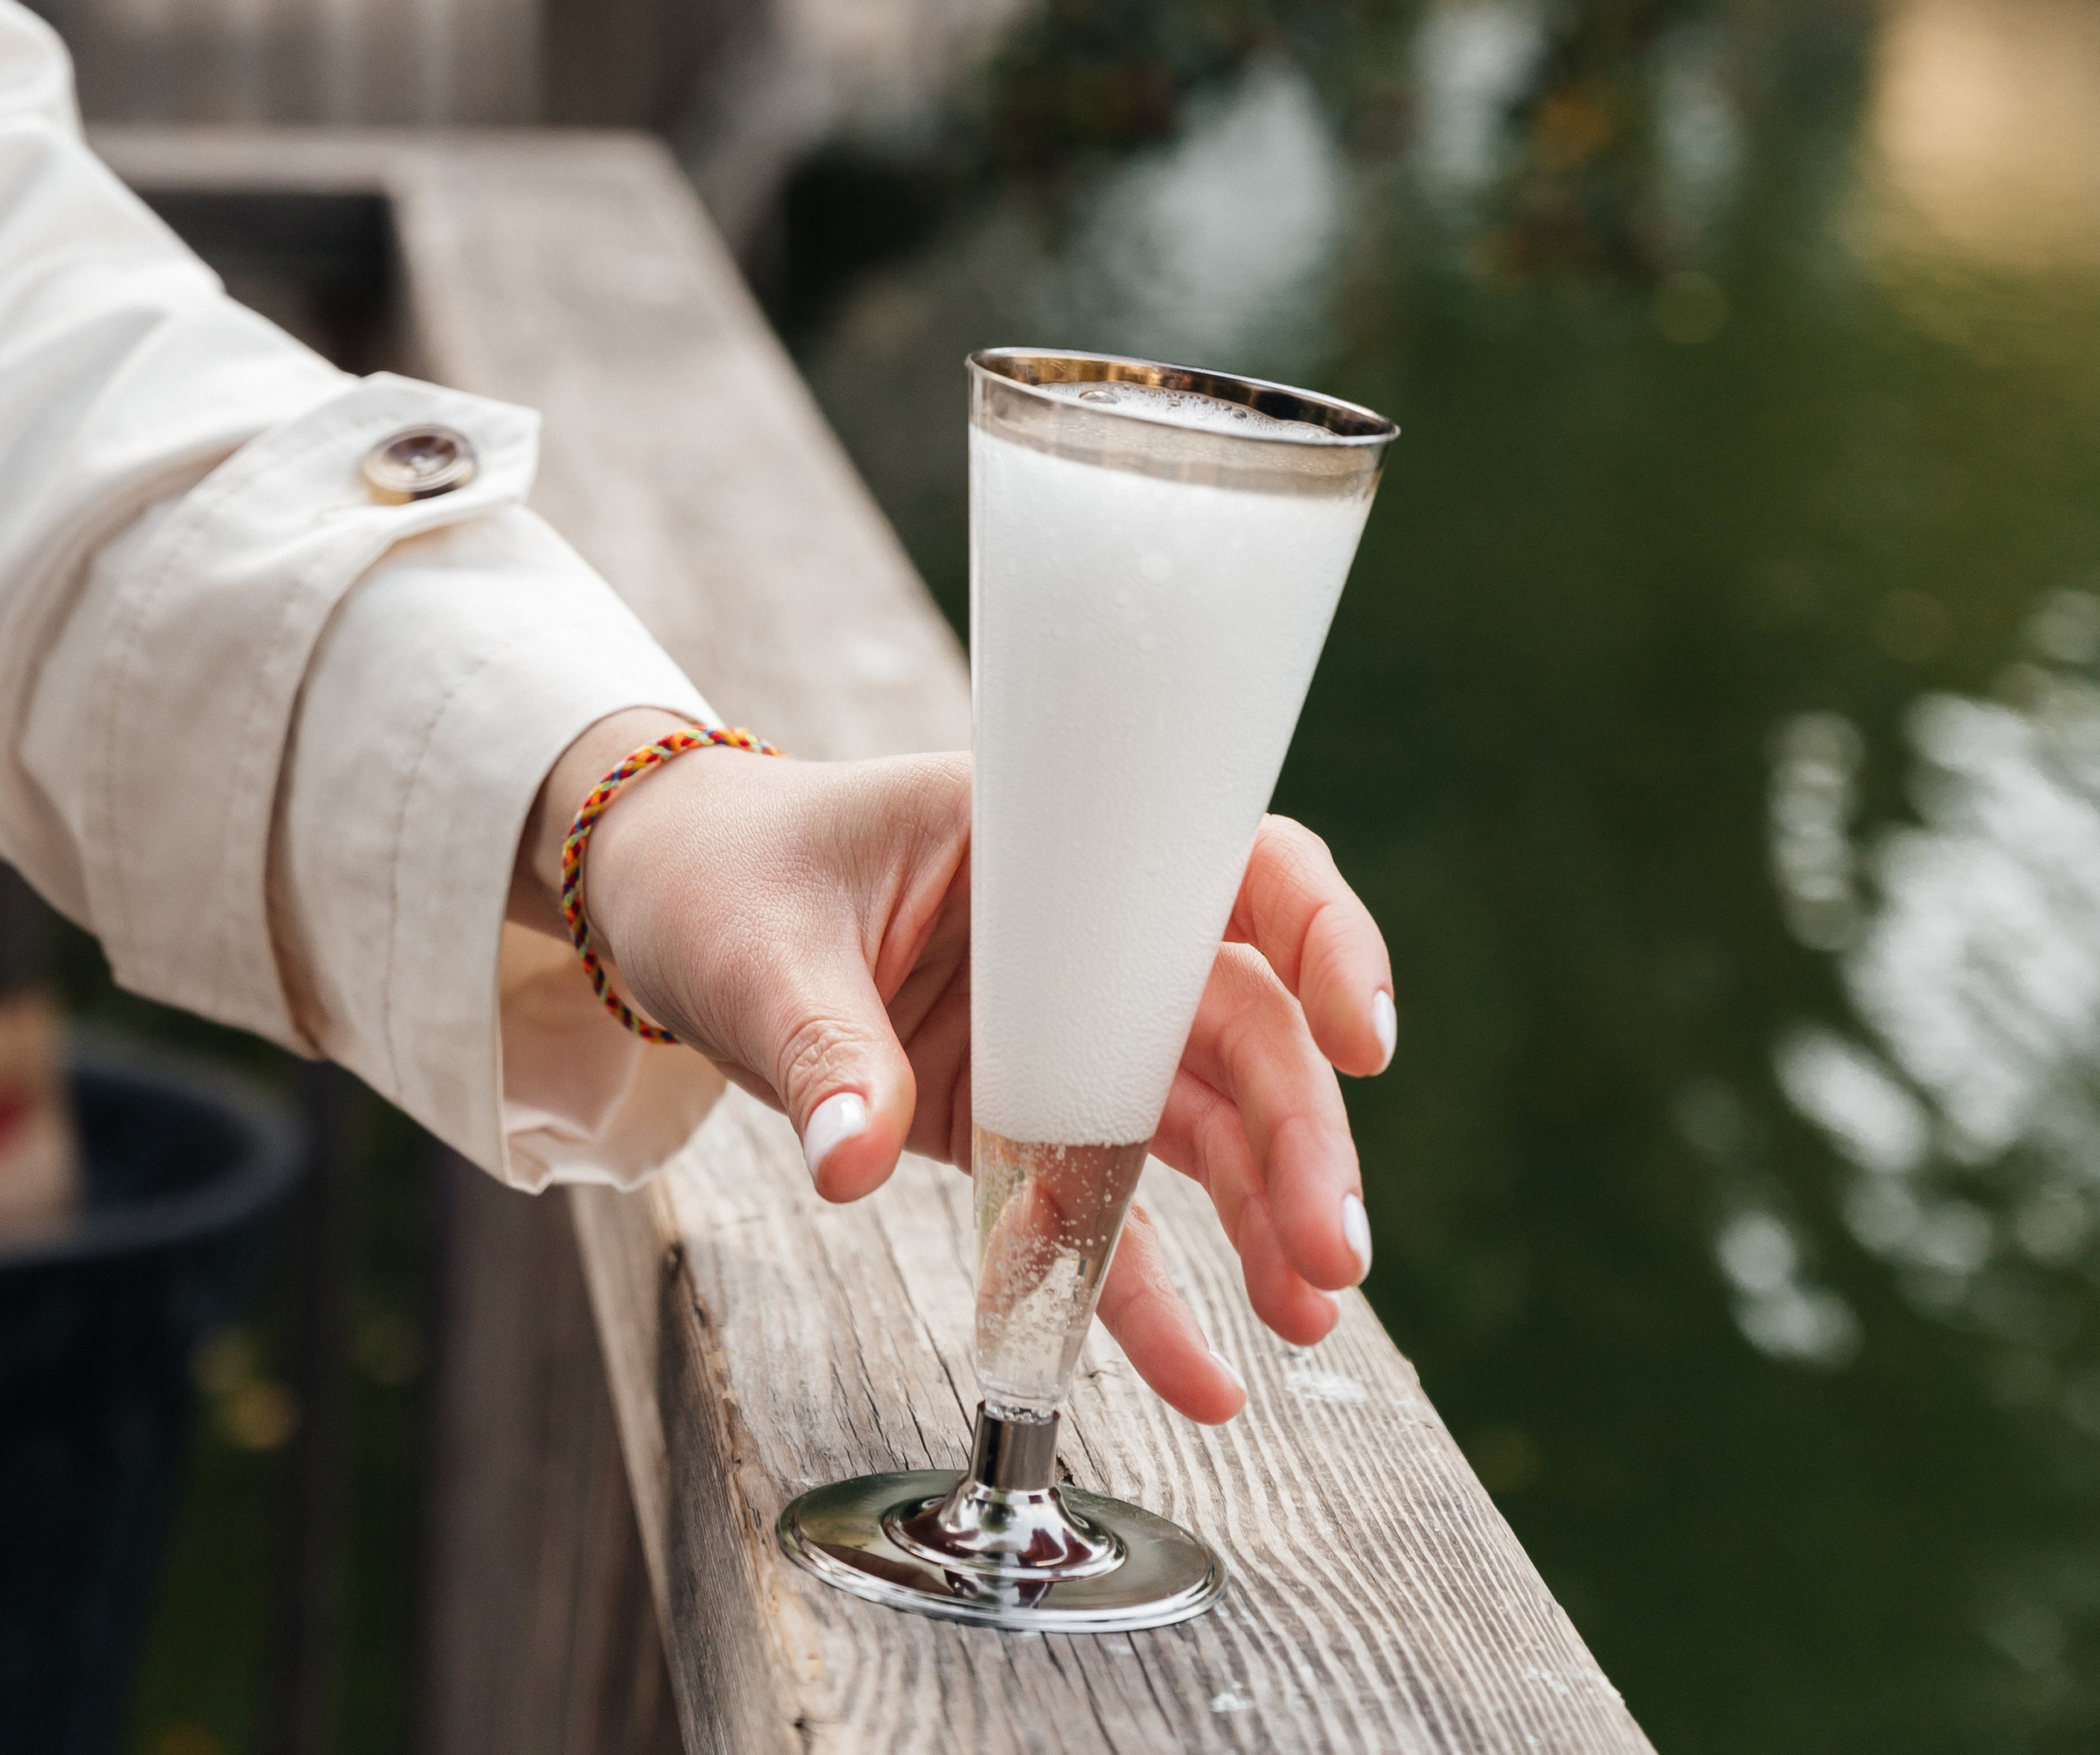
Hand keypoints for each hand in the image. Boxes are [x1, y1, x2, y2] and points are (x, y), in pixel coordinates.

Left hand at [513, 722, 1394, 1423]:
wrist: (665, 905)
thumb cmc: (725, 877)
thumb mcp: (756, 946)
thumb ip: (816, 1047)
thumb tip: (851, 1158)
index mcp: (1046, 838)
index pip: (1223, 862)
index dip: (1315, 935)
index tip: (1363, 1034)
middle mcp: (1082, 931)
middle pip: (1232, 1019)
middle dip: (1296, 1132)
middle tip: (1331, 1248)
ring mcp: (1061, 1029)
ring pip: (1198, 1120)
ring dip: (1261, 1214)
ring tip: (1309, 1314)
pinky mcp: (1021, 1121)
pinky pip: (1104, 1211)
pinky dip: (1146, 1294)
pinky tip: (1204, 1379)